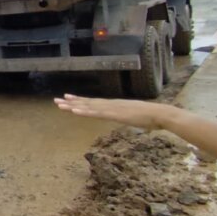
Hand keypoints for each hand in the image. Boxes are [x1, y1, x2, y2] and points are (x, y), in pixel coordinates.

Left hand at [52, 94, 169, 129]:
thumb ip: (126, 116)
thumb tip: (123, 117)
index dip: (79, 100)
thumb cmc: (151, 117)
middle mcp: (110, 104)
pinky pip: (96, 114)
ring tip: (60, 105)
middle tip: (56, 100)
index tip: (67, 98)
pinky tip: (74, 111)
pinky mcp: (115, 114)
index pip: (94, 102)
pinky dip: (84, 112)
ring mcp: (112, 108)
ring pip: (88, 107)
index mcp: (114, 105)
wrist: (161, 114)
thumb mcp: (134, 117)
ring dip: (73, 106)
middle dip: (71, 102)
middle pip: (87, 103)